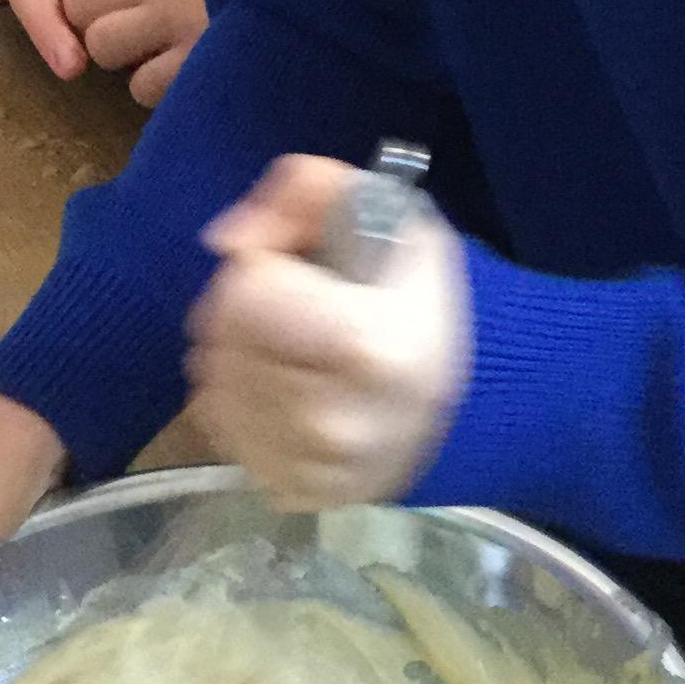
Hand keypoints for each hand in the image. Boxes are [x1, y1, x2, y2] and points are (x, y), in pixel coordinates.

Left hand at [55, 0, 215, 107]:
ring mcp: (170, 18)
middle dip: (95, 16)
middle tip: (127, 19)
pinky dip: (154, 83)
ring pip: (103, 47)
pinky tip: (177, 68)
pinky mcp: (195, 59)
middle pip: (78, 5)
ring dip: (122, 53)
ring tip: (151, 47)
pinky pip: (143, 86)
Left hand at [189, 154, 469, 507]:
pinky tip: (285, 392)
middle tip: (294, 311)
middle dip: (243, 313)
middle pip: (220, 341)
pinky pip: (223, 433)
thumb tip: (226, 238)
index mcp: (368, 348)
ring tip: (291, 349)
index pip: (245, 293)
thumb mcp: (388, 212)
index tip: (298, 270)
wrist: (472, 404)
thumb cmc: (422, 299)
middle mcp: (335, 422)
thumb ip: (302, 190)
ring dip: (236, 358)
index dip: (263, 266)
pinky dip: (243, 406)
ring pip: (211, 388)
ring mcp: (312, 468)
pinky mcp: (295, 493)